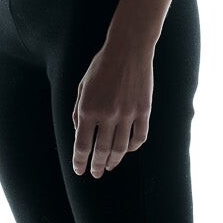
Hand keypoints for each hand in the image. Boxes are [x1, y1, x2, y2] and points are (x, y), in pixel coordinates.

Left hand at [71, 33, 154, 177]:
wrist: (128, 49)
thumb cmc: (101, 67)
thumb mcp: (82, 87)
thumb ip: (78, 112)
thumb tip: (79, 134)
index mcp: (88, 109)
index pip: (82, 145)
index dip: (79, 162)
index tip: (79, 171)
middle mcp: (107, 115)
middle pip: (101, 151)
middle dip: (97, 166)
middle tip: (95, 173)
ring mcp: (128, 114)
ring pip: (120, 148)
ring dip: (114, 161)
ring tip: (109, 166)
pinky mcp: (144, 111)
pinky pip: (139, 137)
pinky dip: (132, 147)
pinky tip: (126, 150)